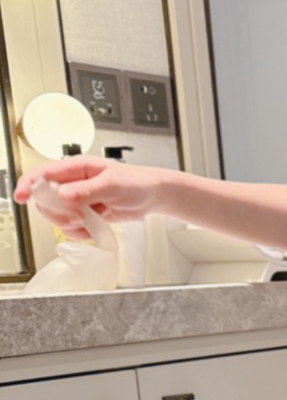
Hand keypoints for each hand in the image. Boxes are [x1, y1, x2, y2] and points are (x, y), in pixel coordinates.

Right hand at [13, 156, 165, 238]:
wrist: (152, 195)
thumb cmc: (136, 182)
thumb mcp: (112, 185)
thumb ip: (87, 191)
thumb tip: (63, 195)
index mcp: (76, 168)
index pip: (43, 173)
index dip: (29, 184)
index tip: (21, 197)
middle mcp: (73, 183)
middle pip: (46, 199)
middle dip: (58, 212)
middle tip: (80, 215)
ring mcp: (78, 200)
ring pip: (57, 216)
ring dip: (71, 223)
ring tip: (92, 220)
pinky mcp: (85, 214)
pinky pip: (72, 227)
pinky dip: (81, 232)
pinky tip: (94, 228)